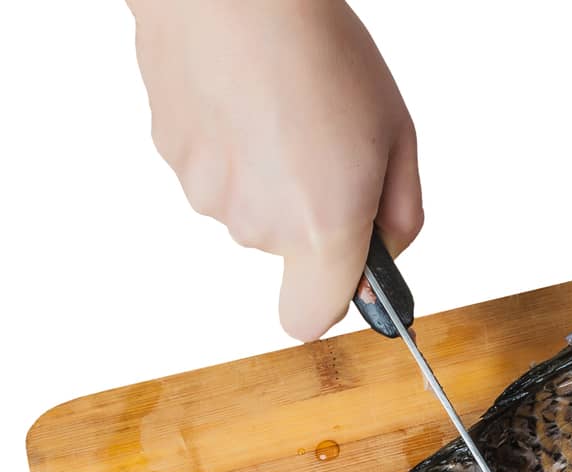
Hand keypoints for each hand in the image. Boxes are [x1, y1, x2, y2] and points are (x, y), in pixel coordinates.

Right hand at [130, 0, 421, 340]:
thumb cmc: (322, 51)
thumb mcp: (397, 136)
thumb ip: (399, 216)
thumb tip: (384, 255)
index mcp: (321, 227)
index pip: (309, 320)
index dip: (331, 297)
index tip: (348, 266)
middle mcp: (258, 224)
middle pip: (286, 249)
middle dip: (309, 211)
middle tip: (324, 140)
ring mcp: (207, 193)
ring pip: (248, 207)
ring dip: (267, 174)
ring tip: (280, 107)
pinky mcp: (171, 156)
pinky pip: (213, 170)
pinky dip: (230, 144)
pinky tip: (241, 96)